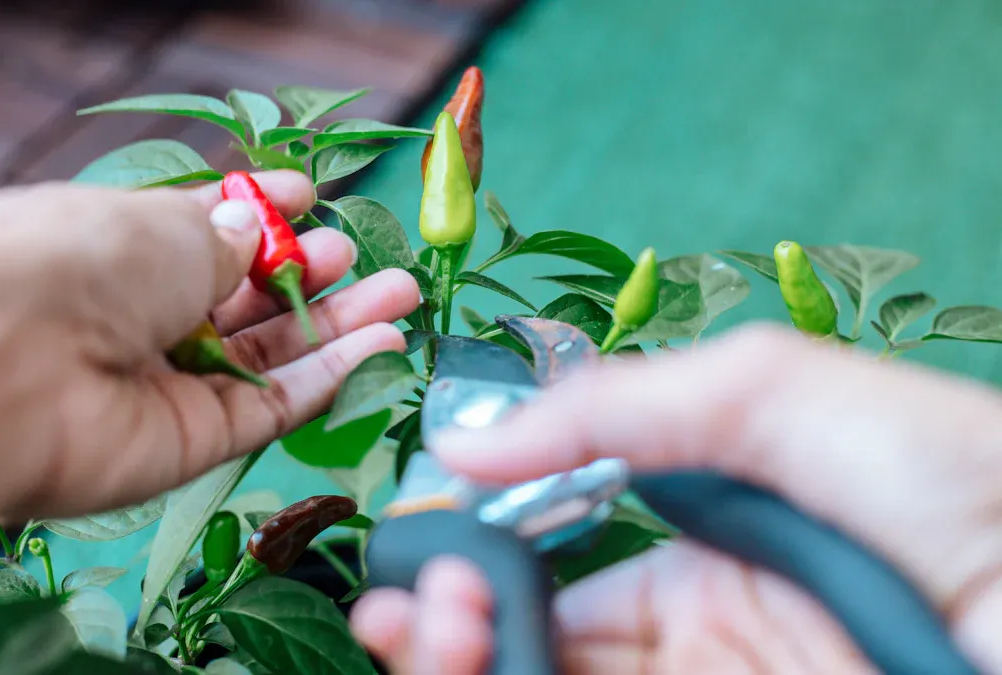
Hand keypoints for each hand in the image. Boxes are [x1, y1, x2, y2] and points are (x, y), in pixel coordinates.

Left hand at [0, 170, 418, 531]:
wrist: (1, 366)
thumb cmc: (74, 260)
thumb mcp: (163, 225)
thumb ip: (225, 235)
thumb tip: (257, 224)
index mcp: (113, 246)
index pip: (196, 231)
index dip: (257, 215)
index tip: (311, 197)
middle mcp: (135, 317)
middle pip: (240, 300)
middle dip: (307, 276)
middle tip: (364, 259)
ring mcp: (162, 384)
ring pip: (265, 357)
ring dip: (333, 327)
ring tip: (400, 297)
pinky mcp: (188, 443)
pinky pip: (268, 408)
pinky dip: (325, 380)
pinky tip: (378, 345)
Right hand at [350, 326, 1001, 673]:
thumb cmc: (952, 479)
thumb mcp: (771, 395)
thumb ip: (616, 405)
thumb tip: (468, 438)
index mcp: (697, 547)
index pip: (549, 564)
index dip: (476, 559)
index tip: (426, 549)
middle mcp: (691, 635)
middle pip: (533, 642)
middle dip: (449, 624)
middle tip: (410, 610)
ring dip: (468, 659)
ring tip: (432, 630)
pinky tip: (481, 660)